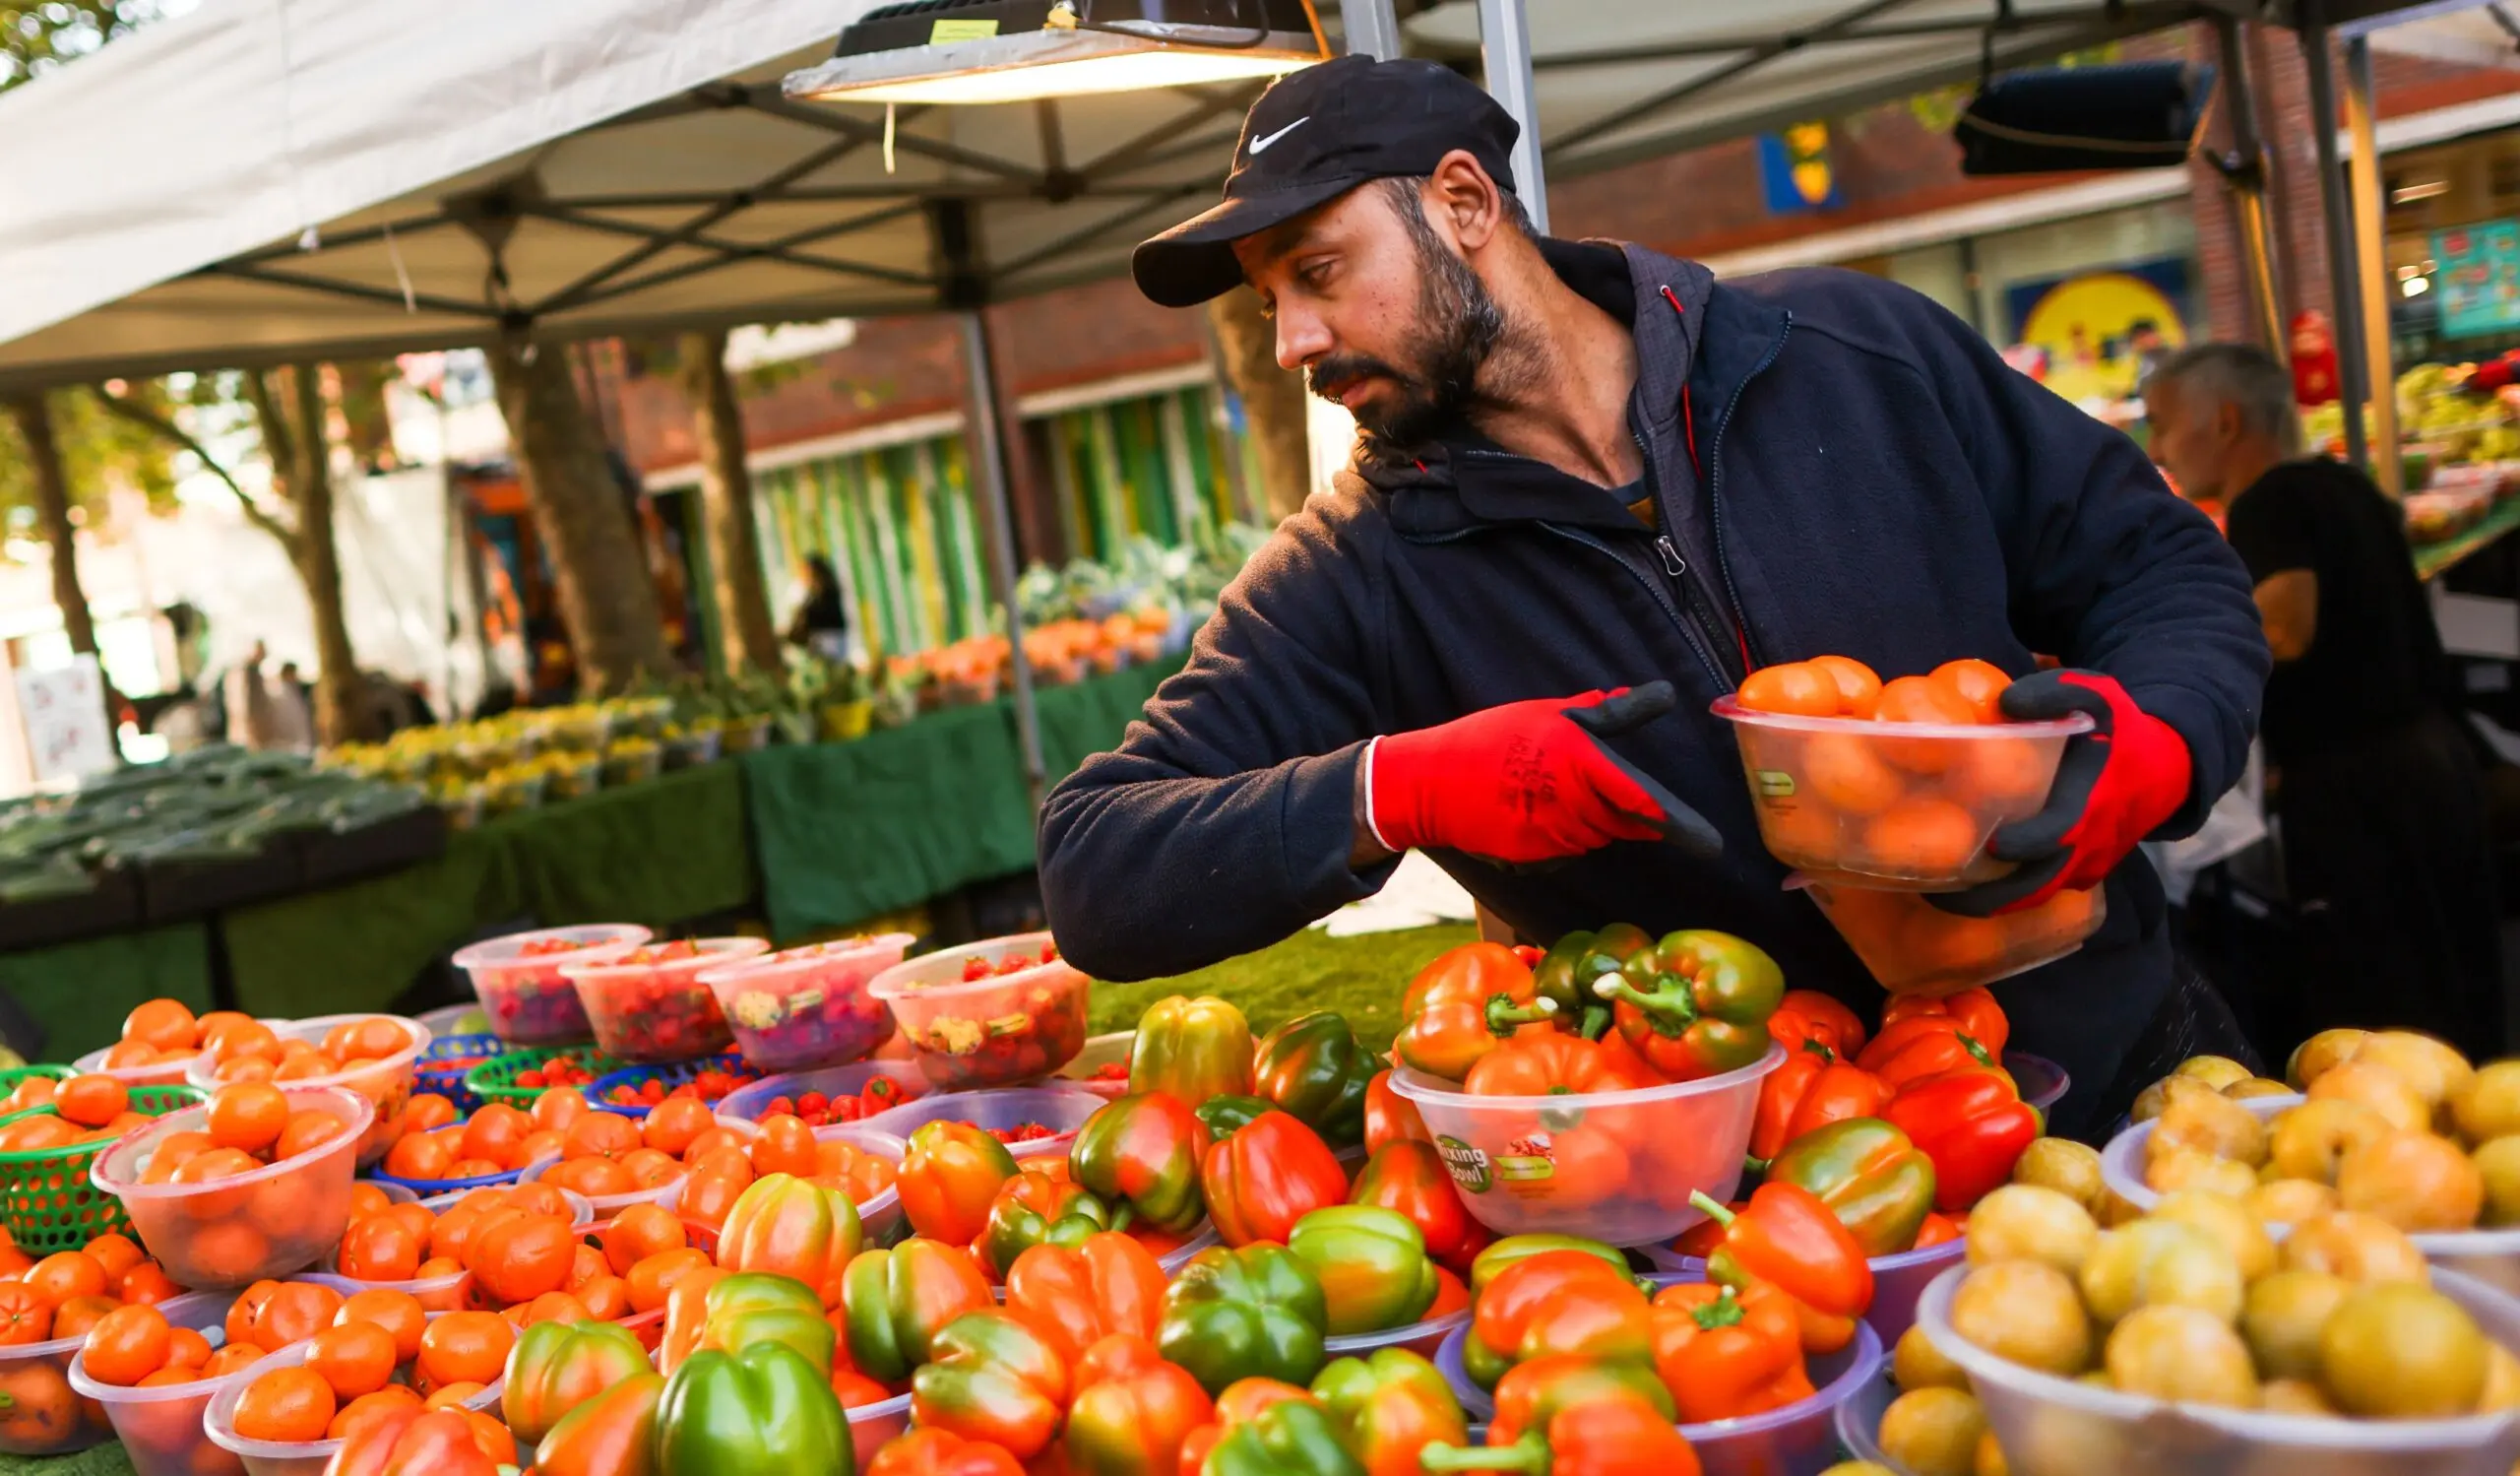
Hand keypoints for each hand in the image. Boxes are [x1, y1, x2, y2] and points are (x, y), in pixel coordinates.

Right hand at [1362, 682, 1720, 866]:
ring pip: (1599, 836)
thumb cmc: (1492, 738)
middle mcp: (1573, 806)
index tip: (1711, 846)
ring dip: (1598, 820)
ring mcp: (1553, 838)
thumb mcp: (1551, 714)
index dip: (1677, 824)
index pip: (1643, 802)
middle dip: (1639, 819)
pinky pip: (1569, 851)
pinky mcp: (1535, 858)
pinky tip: (1538, 811)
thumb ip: (1609, 714)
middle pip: (1627, 824)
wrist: (1428, 783)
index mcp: (1582, 764)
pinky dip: (1567, 834)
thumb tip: (1660, 695)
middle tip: (1648, 813)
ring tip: (1559, 792)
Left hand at [1931, 669, 2191, 915]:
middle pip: (2041, 883)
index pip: (2062, 832)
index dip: (2028, 843)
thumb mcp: (2097, 695)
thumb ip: (2054, 694)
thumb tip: (2005, 704)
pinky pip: (2047, 892)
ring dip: (1994, 904)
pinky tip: (1968, 892)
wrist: (2166, 767)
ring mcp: (2089, 863)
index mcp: (2095, 800)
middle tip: (1940, 895)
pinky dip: (2012, 898)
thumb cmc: (2121, 728)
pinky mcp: (2084, 873)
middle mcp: (2092, 842)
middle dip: (1994, 896)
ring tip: (1942, 902)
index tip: (1993, 845)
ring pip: (2039, 895)